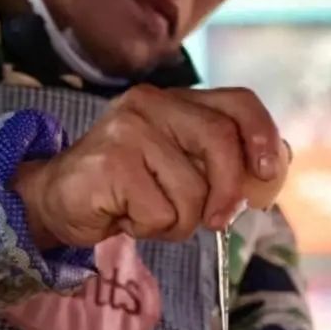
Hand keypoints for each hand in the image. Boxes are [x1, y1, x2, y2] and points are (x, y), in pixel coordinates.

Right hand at [12, 85, 289, 250]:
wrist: (55, 200)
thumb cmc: (124, 190)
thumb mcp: (178, 169)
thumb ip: (219, 162)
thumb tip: (275, 165)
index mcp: (175, 100)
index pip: (237, 102)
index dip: (262, 135)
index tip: (267, 172)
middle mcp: (152, 103)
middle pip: (221, 143)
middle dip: (228, 193)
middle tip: (216, 221)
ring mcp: (129, 130)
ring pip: (192, 190)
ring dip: (179, 222)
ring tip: (149, 214)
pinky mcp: (111, 163)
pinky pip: (161, 213)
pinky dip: (151, 229)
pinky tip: (126, 216)